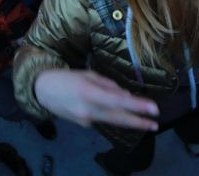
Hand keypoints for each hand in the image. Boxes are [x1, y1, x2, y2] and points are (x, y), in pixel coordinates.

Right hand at [34, 69, 159, 130]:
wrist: (42, 91)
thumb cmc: (67, 78)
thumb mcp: (89, 75)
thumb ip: (109, 86)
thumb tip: (125, 97)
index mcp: (90, 93)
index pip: (118, 102)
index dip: (137, 106)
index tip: (153, 109)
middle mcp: (89, 110)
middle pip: (118, 118)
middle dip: (138, 121)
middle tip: (155, 123)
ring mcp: (85, 120)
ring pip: (112, 121)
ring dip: (130, 121)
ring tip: (146, 122)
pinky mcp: (84, 124)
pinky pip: (103, 118)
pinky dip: (113, 114)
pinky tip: (121, 112)